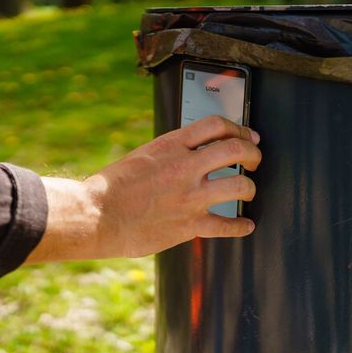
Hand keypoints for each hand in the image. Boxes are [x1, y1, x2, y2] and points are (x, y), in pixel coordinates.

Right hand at [27, 116, 261, 262]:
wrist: (96, 215)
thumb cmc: (111, 187)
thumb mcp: (142, 155)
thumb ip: (169, 152)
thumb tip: (189, 153)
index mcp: (171, 144)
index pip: (216, 125)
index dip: (237, 128)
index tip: (245, 136)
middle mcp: (185, 167)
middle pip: (236, 151)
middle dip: (253, 154)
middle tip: (255, 160)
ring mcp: (190, 196)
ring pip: (240, 186)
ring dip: (250, 188)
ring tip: (248, 190)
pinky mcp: (189, 225)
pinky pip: (227, 226)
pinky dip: (241, 226)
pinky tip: (245, 226)